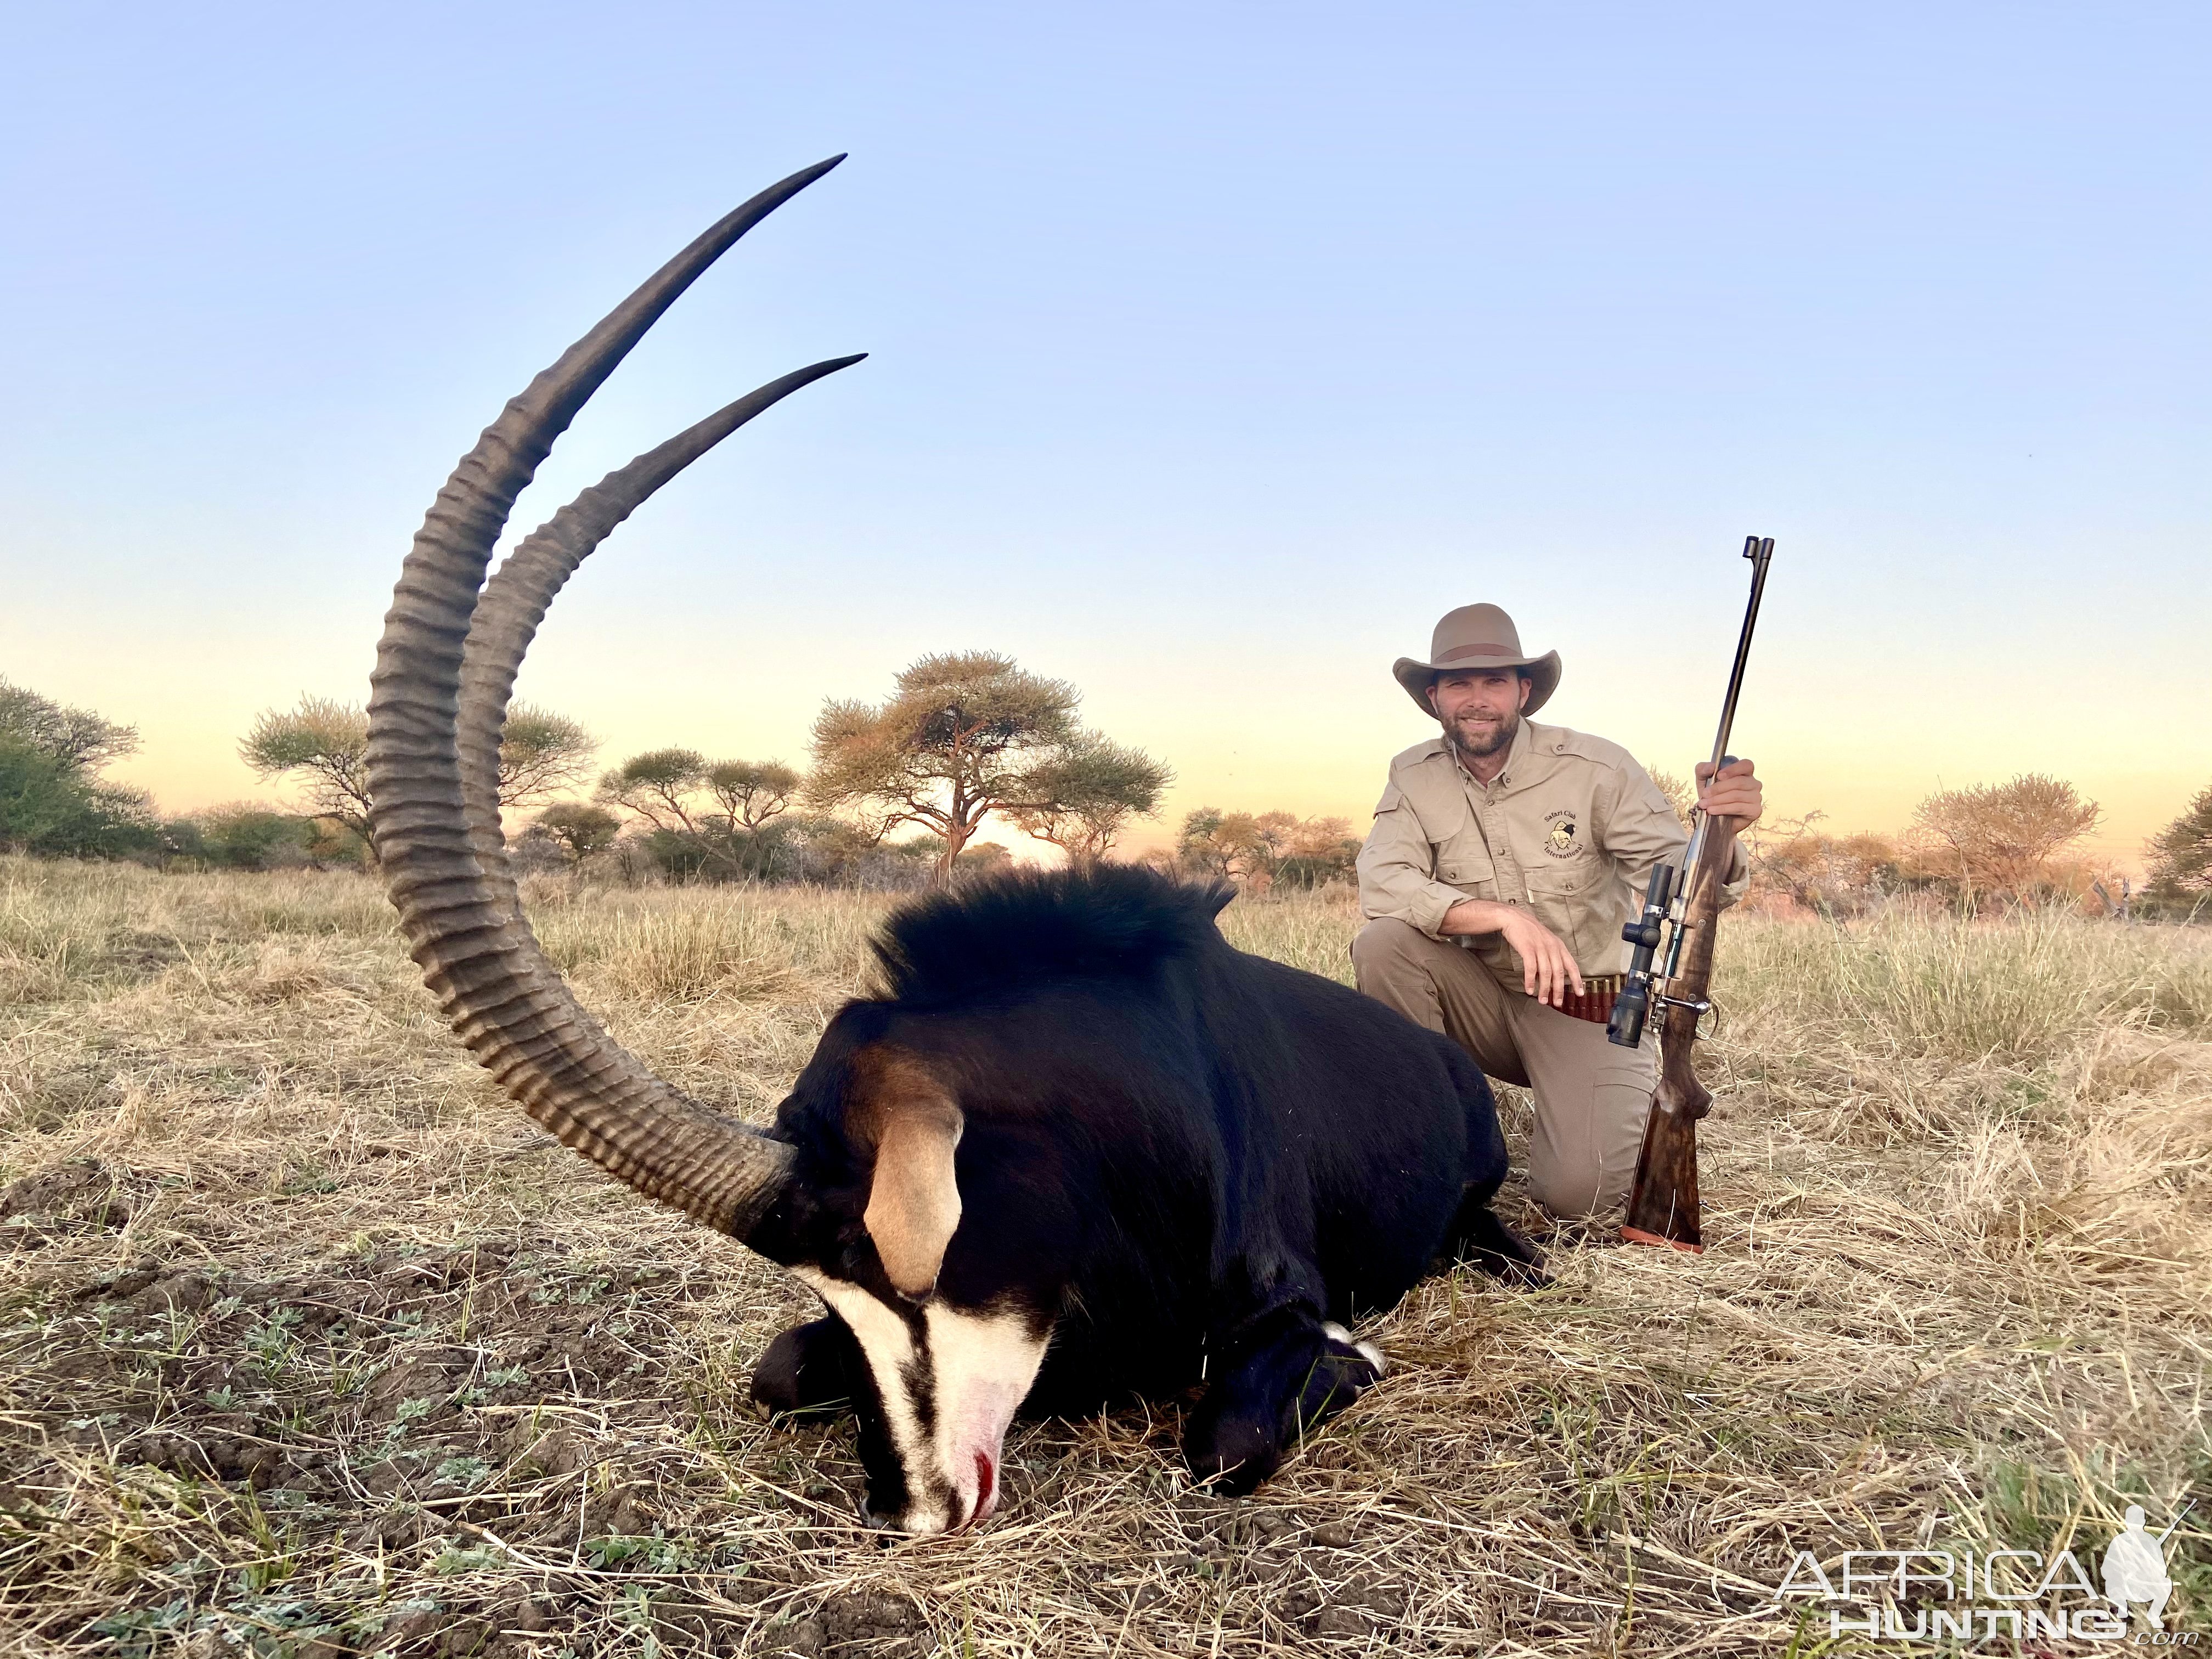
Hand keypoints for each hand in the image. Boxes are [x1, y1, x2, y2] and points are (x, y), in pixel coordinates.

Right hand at [1441, 899, 1584, 1006]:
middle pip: (1559, 972)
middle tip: (1557, 1003)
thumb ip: (1552, 957)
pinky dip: (1531, 981)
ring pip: (1546, 972)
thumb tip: (1554, 977)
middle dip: (1559, 990)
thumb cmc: (1529, 932)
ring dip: (1544, 989)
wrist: (1513, 918)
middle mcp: (1552, 946)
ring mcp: (1540, 947)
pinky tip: (1529, 989)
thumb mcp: (1546, 941)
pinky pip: (1531, 968)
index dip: (1577, 980)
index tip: (1579, 994)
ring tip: (1542, 1000)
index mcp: (1559, 946)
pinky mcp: (1527, 948)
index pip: (1571, 965)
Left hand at [1695, 757, 1761, 830]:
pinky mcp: (1755, 810)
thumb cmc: (1713, 796)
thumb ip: (1703, 769)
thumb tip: (1711, 767)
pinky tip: (1712, 810)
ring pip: (1737, 795)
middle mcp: (1754, 783)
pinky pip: (1739, 807)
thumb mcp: (1703, 780)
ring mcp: (1756, 797)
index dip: (1733, 769)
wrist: (1716, 819)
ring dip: (1717, 800)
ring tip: (1704, 804)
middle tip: (1704, 794)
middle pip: (1739, 782)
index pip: (1746, 765)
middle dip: (1718, 788)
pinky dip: (1723, 808)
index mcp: (1744, 773)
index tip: (1718, 775)